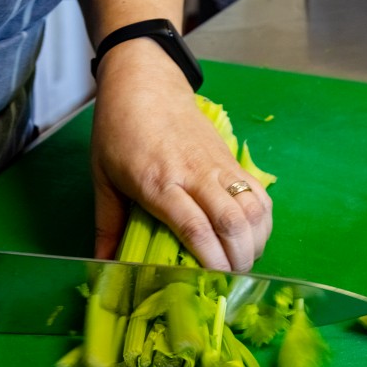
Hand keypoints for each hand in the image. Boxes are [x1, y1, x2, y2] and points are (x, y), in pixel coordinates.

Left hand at [89, 39, 272, 271]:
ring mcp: (218, 166)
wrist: (145, 83)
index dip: (210, 260)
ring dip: (255, 241)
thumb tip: (104, 265)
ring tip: (243, 261)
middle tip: (230, 280)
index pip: (195, 227)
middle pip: (231, 222)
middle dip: (238, 258)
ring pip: (252, 208)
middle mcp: (194, 174)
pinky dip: (263, 220)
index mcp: (158, 182)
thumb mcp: (103, 177)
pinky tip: (253, 236)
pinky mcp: (231, 160)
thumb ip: (107, 224)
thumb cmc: (119, 131)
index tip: (212, 282)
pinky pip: (259, 193)